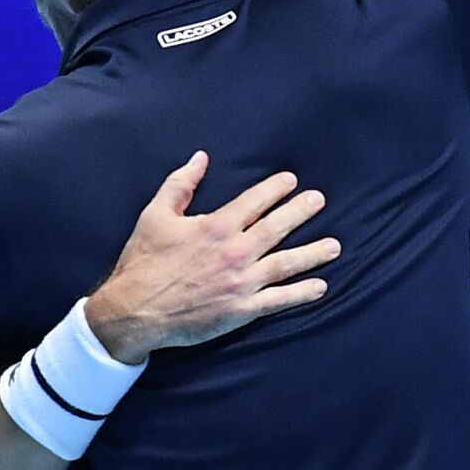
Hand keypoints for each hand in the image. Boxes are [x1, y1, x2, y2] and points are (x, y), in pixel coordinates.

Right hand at [84, 151, 338, 363]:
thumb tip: (200, 158)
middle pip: (276, 228)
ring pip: (286, 263)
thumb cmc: (143, 262)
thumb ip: (180, 184)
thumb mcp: (155, 215)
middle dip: (301, 212)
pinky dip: (301, 293)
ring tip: (334, 245)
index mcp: (215, 227)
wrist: (134, 311)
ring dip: (312, 253)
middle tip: (319, 200)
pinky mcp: (241, 310)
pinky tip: (320, 286)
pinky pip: (278, 301)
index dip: (275, 189)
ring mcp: (241, 283)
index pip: (254, 201)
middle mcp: (234, 252)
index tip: (291, 181)